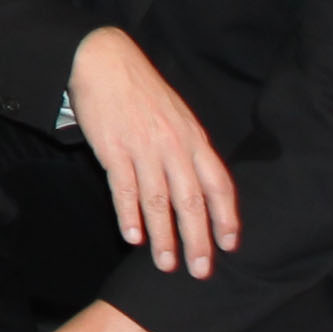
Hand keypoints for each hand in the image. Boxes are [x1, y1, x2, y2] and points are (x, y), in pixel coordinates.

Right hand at [67, 24, 241, 278]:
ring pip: (159, 201)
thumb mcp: (177, 116)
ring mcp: (143, 148)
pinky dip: (129, 214)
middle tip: (200, 271)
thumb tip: (200, 186)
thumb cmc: (142, 91)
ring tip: (165, 264)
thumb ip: (189, 149)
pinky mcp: (113, 148)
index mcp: (194, 138)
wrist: (104, 61)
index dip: (226, 217)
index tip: (229, 245)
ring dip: (163, 237)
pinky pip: (125, 188)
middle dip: (198, 239)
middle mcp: (174, 146)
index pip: (219, 185)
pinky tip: (132, 236)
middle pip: (192, 201)